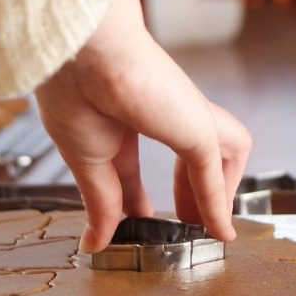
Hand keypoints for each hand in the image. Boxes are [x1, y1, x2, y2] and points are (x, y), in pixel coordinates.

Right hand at [34, 0, 250, 252]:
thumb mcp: (85, 159)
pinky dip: (217, 202)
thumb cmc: (72, 88)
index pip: (132, 168)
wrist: (82, 52)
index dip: (134, 199)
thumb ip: (99, 202)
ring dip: (217, 193)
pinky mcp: (198, 128)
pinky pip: (216, 170)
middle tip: (184, 226)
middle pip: (190, 157)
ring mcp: (183, 117)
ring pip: (223, 153)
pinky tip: (218, 230)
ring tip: (209, 228)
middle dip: (189, 193)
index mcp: (119, 118)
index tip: (134, 225)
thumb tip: (94, 242)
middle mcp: (158, 113)